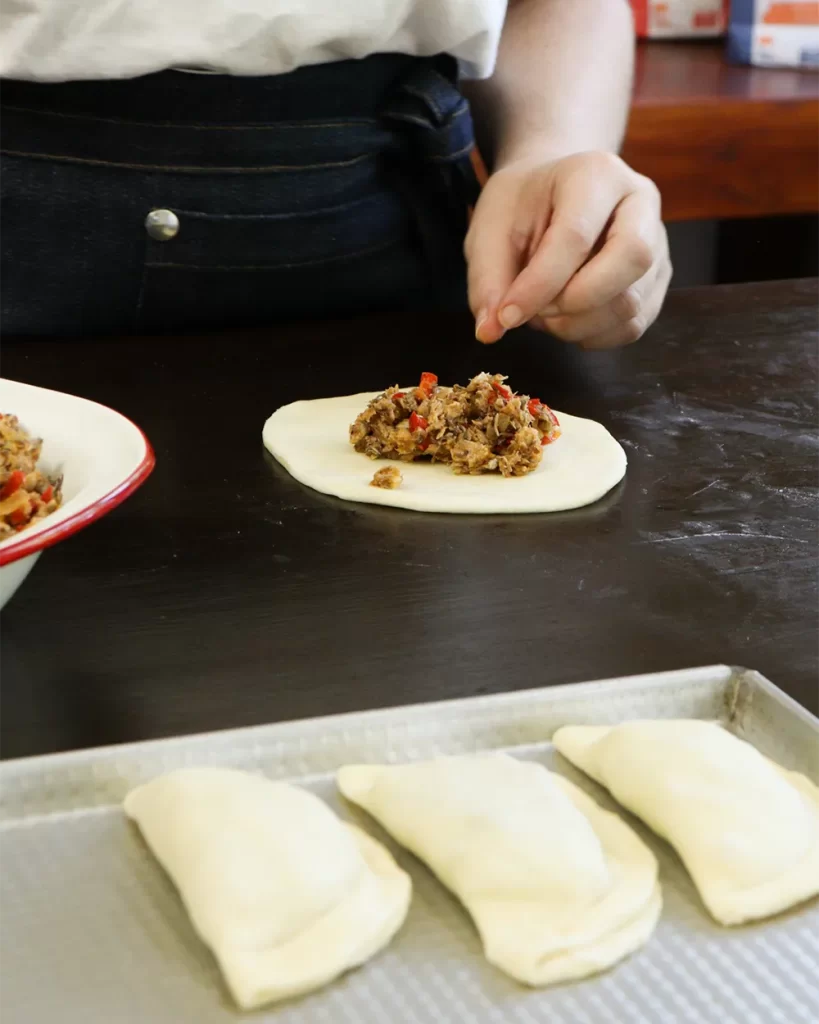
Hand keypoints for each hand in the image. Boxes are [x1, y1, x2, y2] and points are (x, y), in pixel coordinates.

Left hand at [465, 150, 671, 348]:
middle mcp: (640, 202)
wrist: (550, 195)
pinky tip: (566, 321)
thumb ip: (488, 280)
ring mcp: (657, 242)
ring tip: (545, 313)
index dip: (539, 285)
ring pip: (632, 302)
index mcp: (596, 174)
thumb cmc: (521, 208)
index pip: (576, 235)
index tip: (506, 315)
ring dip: (578, 325)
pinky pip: (634, 325)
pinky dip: (594, 336)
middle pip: (632, 259)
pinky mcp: (657, 279)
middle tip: (537, 311)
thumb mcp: (489, 231)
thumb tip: (489, 332)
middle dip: (575, 302)